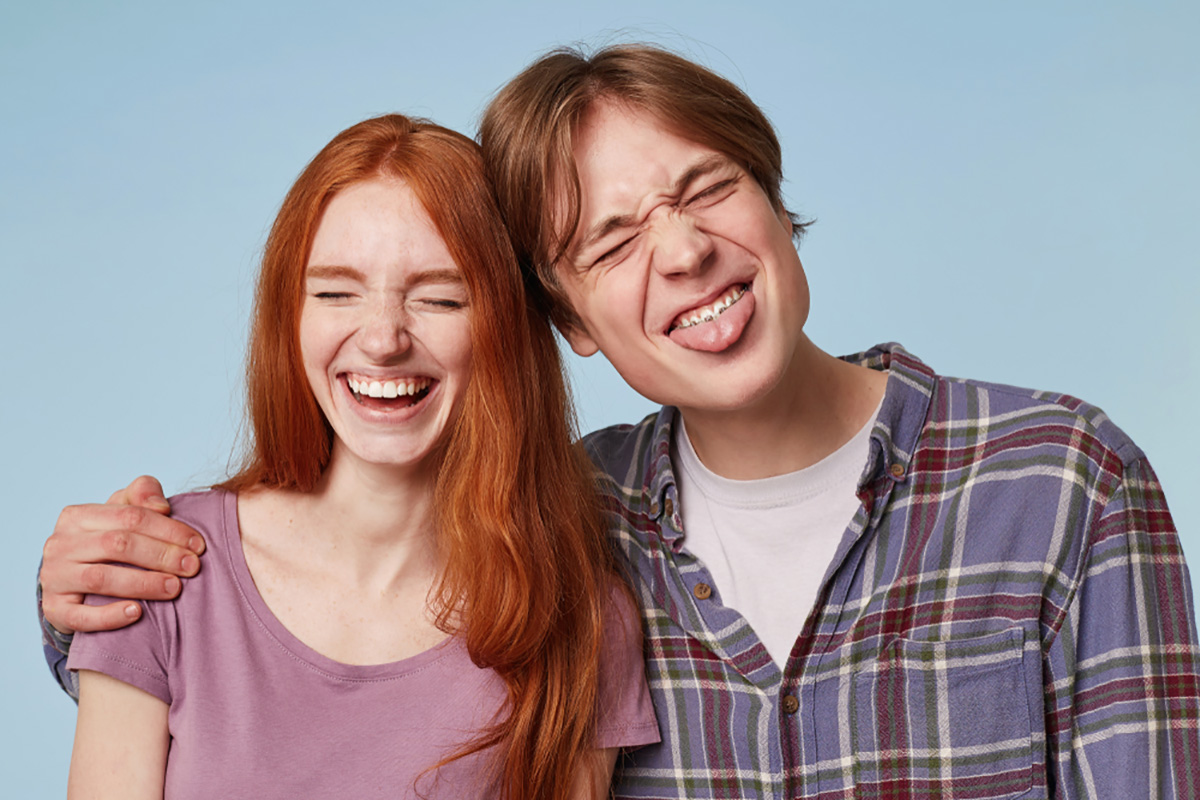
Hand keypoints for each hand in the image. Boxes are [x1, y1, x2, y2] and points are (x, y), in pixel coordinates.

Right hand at [40, 476, 205, 633]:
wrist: (72, 582)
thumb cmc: (107, 542)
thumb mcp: (122, 513)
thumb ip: (142, 496)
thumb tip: (161, 506)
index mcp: (78, 516)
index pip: (130, 516)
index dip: (168, 529)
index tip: (198, 544)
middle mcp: (61, 544)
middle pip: (117, 544)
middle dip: (161, 555)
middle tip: (192, 567)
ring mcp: (54, 577)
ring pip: (101, 578)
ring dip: (143, 583)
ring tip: (175, 588)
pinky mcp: (55, 610)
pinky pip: (81, 616)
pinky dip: (110, 616)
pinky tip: (138, 612)